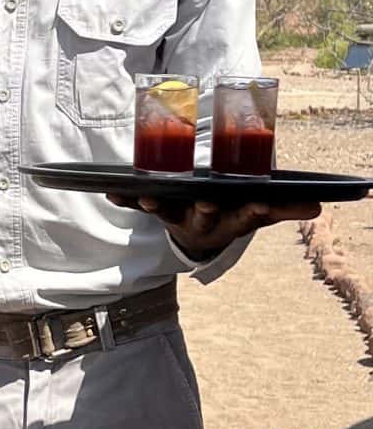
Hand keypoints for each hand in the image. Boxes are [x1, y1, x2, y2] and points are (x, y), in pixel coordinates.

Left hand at [106, 194, 320, 261]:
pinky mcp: (156, 210)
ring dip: (158, 205)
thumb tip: (317, 206)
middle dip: (207, 210)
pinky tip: (110, 191)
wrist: (199, 237)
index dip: (254, 211)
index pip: (246, 217)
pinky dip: (125, 199)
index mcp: (231, 221)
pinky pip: (137, 205)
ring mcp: (177, 218)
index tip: (260, 202)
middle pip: (206, 217)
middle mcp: (203, 223)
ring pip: (169, 213)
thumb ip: (284, 208)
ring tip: (148, 197)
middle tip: (208, 201)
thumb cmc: (233, 214)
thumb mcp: (258, 214)